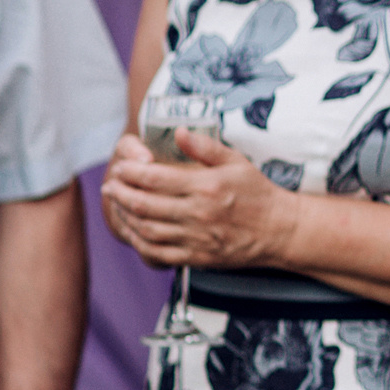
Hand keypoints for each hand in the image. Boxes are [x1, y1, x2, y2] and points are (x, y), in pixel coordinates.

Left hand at [101, 130, 295, 269]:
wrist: (279, 230)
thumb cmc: (257, 192)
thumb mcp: (236, 161)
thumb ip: (205, 147)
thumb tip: (179, 132)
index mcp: (206, 186)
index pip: (154, 178)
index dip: (130, 172)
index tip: (120, 167)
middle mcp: (199, 213)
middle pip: (144, 204)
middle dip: (120, 193)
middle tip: (110, 185)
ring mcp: (197, 237)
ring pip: (146, 230)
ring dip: (125, 217)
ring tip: (117, 206)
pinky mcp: (197, 256)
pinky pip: (158, 253)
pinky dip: (139, 243)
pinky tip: (132, 232)